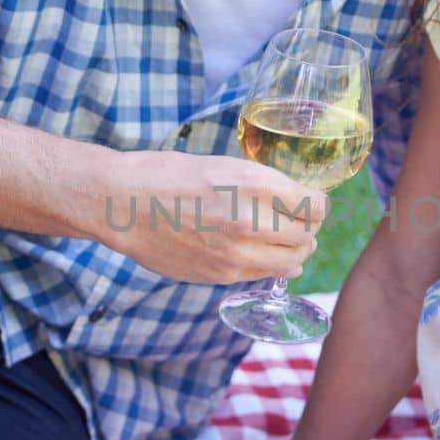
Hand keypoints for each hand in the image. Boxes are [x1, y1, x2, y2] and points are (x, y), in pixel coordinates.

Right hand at [95, 151, 326, 284]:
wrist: (123, 204)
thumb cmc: (169, 175)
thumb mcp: (225, 165)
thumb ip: (264, 185)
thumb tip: (297, 204)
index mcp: (254, 184)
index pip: (315, 206)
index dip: (317, 205)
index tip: (311, 204)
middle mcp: (250, 220)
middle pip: (307, 235)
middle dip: (308, 229)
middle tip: (300, 224)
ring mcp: (235, 253)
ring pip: (292, 262)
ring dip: (295, 252)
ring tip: (287, 243)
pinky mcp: (220, 275)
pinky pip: (262, 274)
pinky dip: (270, 266)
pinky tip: (262, 256)